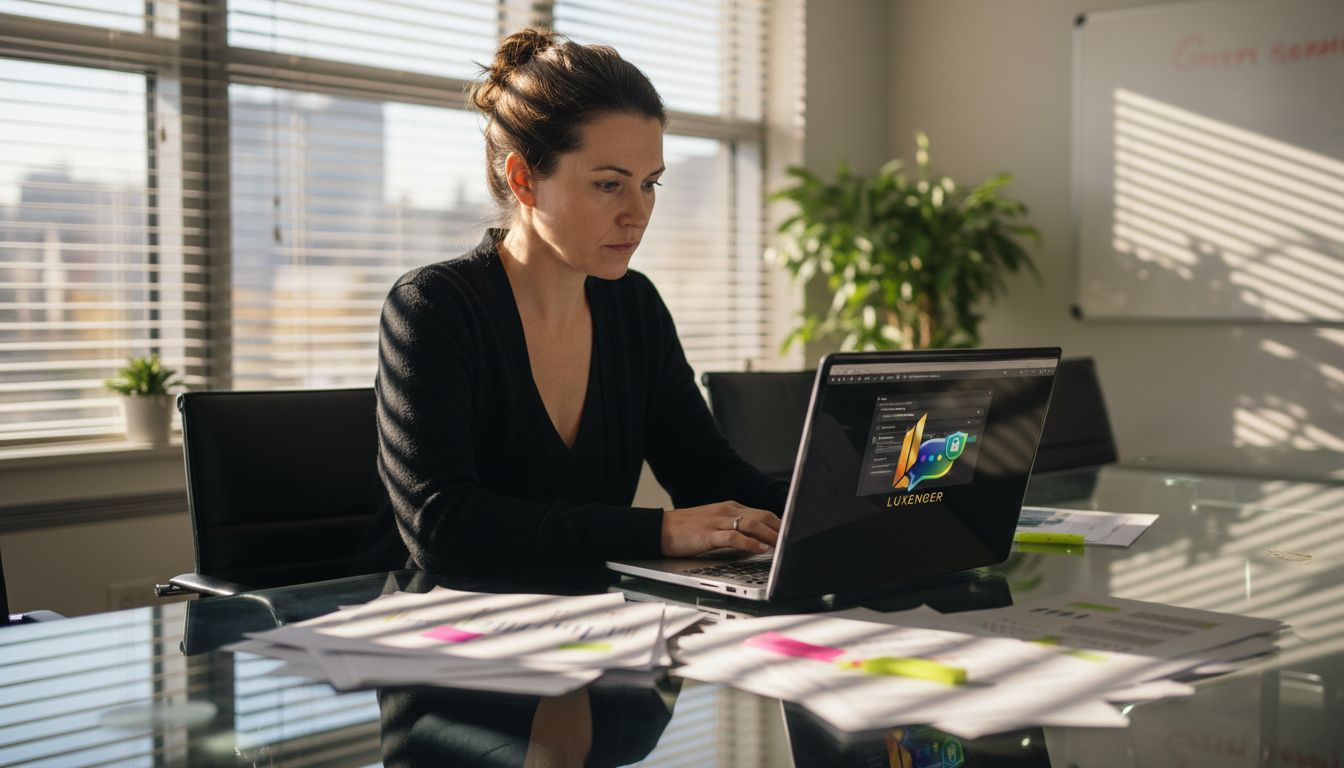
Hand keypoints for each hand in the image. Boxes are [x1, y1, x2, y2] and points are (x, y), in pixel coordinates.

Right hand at [660, 501, 781, 556]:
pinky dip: (750, 543)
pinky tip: (760, 550)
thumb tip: (756, 539)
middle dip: (781, 529)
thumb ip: (734, 527)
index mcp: (730, 507)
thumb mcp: (714, 524)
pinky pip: (734, 537)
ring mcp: (717, 521)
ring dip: (771, 535)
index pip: (763, 513)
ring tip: (784, 546)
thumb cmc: (686, 529)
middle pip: (762, 516)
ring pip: (752, 524)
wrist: (659, 529)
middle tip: (795, 541)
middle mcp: (727, 510)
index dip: (780, 523)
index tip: (793, 533)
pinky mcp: (708, 534)